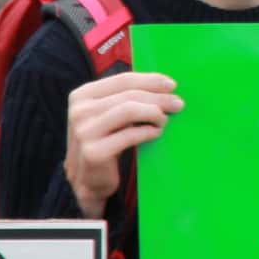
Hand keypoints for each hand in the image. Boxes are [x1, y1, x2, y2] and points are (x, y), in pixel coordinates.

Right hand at [63, 72, 182, 218]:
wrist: (89, 178)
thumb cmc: (106, 140)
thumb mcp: (109, 113)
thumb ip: (126, 96)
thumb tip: (165, 84)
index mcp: (82, 95)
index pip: (124, 80)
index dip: (151, 80)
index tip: (173, 85)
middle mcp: (79, 111)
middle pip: (130, 95)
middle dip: (159, 98)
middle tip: (178, 104)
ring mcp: (84, 132)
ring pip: (129, 110)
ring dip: (155, 113)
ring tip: (164, 120)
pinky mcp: (95, 152)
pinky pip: (130, 135)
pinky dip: (149, 132)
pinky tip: (157, 133)